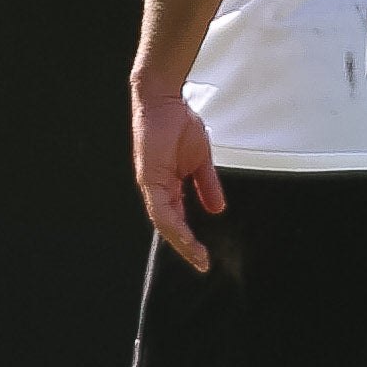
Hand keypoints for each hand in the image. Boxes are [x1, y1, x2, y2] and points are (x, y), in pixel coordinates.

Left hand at [133, 85, 223, 272]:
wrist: (164, 102)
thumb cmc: (178, 126)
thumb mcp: (200, 161)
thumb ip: (206, 186)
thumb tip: (217, 209)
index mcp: (167, 187)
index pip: (176, 219)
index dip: (189, 239)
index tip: (204, 256)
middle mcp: (156, 189)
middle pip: (169, 226)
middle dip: (186, 247)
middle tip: (202, 264)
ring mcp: (151, 184)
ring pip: (164, 221)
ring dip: (180, 240)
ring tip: (197, 256)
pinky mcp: (149, 176)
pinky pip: (160, 206)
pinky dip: (172, 222)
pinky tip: (184, 235)